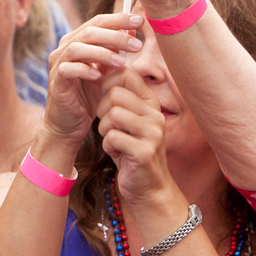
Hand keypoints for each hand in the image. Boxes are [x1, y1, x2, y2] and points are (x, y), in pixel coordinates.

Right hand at [44, 12, 145, 146]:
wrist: (70, 124)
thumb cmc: (89, 97)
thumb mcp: (107, 72)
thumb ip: (115, 52)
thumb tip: (132, 32)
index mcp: (77, 42)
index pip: (97, 22)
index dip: (118, 19)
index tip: (140, 21)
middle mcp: (64, 49)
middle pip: (89, 32)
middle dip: (115, 36)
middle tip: (136, 45)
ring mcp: (58, 64)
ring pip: (77, 48)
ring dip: (101, 52)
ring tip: (121, 62)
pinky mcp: (55, 82)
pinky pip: (68, 69)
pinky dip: (84, 70)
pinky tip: (98, 76)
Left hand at [93, 67, 173, 206]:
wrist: (148, 187)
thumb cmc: (130, 149)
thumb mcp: (127, 119)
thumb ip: (119, 97)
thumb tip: (100, 67)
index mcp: (150, 102)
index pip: (126, 73)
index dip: (106, 82)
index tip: (102, 99)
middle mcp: (155, 114)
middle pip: (115, 94)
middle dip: (102, 110)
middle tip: (108, 126)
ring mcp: (153, 132)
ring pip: (112, 114)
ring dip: (104, 129)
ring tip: (113, 140)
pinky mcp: (145, 151)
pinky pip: (112, 137)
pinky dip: (108, 146)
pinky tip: (117, 153)